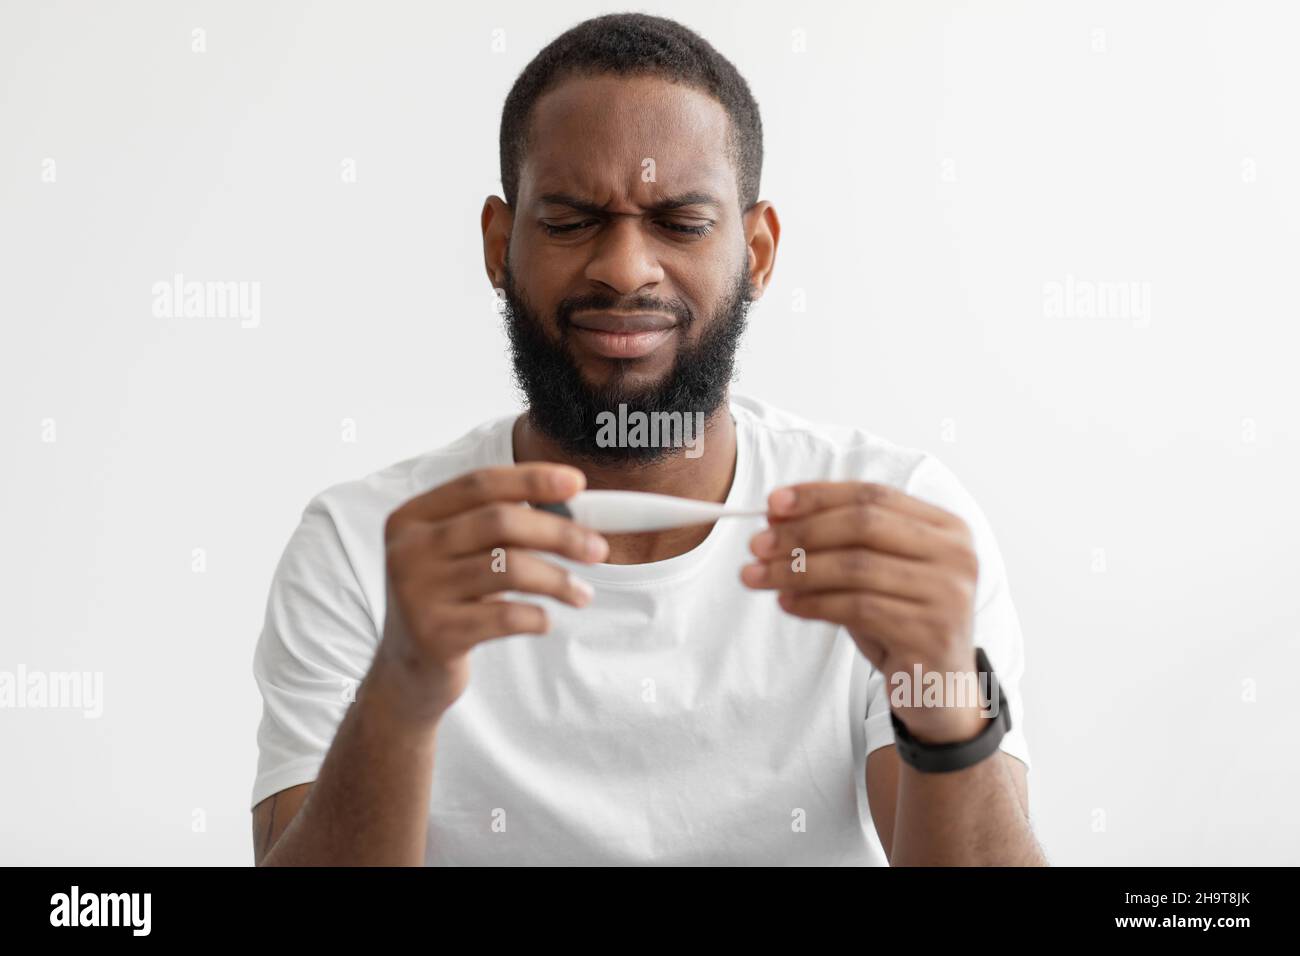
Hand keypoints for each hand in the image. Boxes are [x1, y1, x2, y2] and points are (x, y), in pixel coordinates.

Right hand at [371, 463, 607, 723]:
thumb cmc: (448, 603)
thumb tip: (574, 507)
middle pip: (500, 521)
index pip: (480, 484)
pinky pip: (506, 616)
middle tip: (598, 549)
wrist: (408, 673)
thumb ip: (499, 528)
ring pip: (509, 568)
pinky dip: (538, 616)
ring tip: (582, 594)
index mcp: (413, 518)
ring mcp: (417, 592)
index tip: (578, 483)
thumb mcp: (458, 556)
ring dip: (558, 579)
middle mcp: (408, 549)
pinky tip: (545, 620)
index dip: (532, 479)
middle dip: (559, 532)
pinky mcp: (435, 635)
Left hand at [740, 481, 986, 743]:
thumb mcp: (872, 575)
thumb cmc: (899, 623)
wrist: (938, 691)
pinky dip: (813, 603)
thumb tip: (775, 516)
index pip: (873, 495)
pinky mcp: (931, 633)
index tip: (772, 503)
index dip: (819, 496)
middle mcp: (956, 555)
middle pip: (864, 524)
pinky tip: (786, 603)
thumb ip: (836, 543)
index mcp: (946, 528)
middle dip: (802, 532)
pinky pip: (857, 608)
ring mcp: (948, 594)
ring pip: (855, 567)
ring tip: (757, 576)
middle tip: (757, 545)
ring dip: (796, 570)